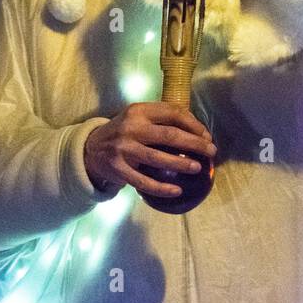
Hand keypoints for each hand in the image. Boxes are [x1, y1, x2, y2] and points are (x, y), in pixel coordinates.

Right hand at [83, 102, 216, 197]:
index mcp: (139, 111)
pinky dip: (162, 188)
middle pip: (169, 135)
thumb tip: (198, 131)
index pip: (172, 113)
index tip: (206, 135)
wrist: (91, 149)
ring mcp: (123, 149)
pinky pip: (144, 182)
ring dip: (182, 164)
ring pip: (158, 158)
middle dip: (194, 144)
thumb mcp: (138, 118)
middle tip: (211, 152)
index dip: (194, 124)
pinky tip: (177, 191)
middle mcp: (131, 128)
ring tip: (198, 168)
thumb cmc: (125, 132)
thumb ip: (161, 119)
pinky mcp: (118, 169)